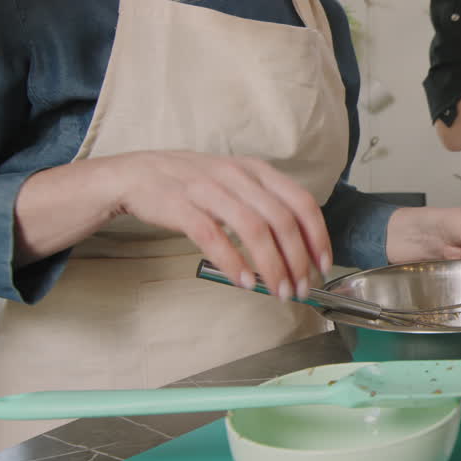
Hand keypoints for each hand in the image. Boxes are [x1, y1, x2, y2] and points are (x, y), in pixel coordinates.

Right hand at [106, 151, 330, 299]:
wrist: (137, 173)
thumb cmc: (192, 183)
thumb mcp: (237, 182)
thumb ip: (265, 205)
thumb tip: (298, 246)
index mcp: (257, 170)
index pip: (301, 202)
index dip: (318, 236)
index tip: (323, 264)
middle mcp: (238, 176)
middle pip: (282, 220)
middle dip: (297, 260)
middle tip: (300, 287)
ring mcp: (209, 189)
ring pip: (253, 230)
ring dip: (272, 266)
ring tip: (278, 291)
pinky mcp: (181, 205)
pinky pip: (214, 237)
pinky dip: (233, 262)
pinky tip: (245, 281)